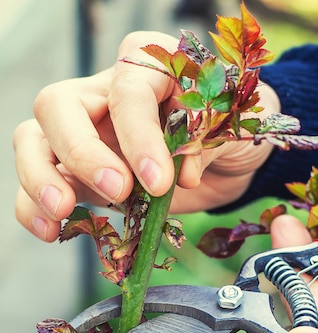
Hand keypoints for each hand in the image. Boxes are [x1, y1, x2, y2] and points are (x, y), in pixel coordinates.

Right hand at [13, 31, 279, 241]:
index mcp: (147, 66)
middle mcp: (104, 92)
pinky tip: (49, 229)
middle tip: (116, 191)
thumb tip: (182, 174)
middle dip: (82, 152)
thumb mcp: (233, 126)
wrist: (226, 158)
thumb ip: (209, 138)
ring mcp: (83, 132)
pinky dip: (33, 206)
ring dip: (39, 177)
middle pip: (59, 105)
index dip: (139, 136)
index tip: (158, 181)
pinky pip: (39, 182)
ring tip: (61, 212)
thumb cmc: (229, 130)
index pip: (128, 92)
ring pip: (34, 139)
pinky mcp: (77, 172)